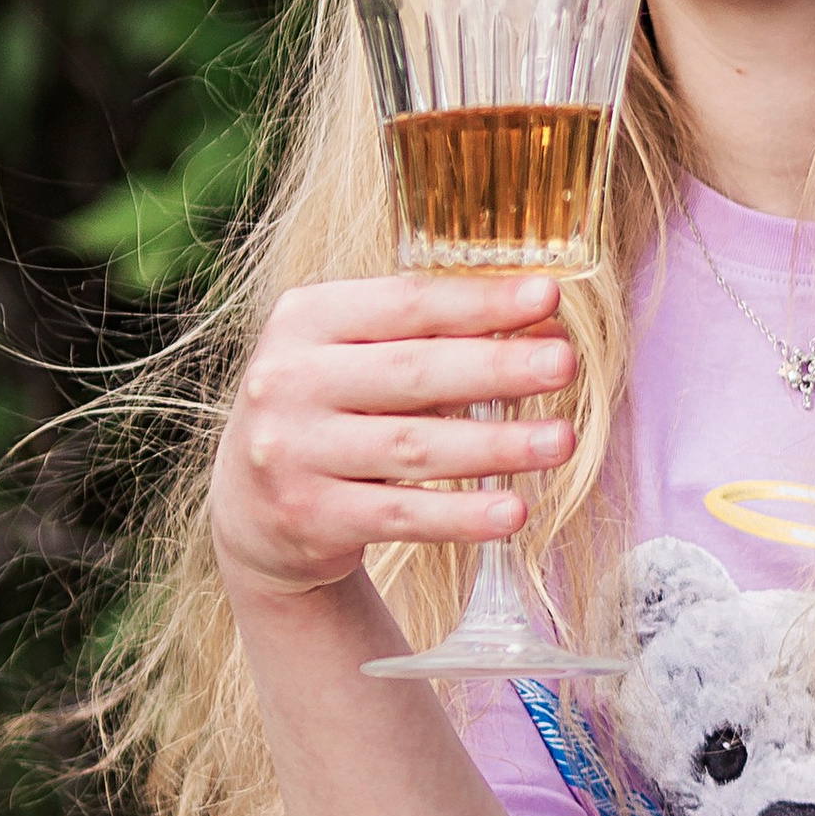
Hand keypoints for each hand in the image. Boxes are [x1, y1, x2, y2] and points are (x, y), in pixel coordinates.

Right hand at [209, 272, 578, 604]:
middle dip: (494, 367)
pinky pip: (400, 514)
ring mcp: (292, 452)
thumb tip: (543, 328)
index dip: (479, 301)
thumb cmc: (330, 408)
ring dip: (495, 445)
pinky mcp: (308, 517)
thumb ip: (429, 337)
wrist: (251, 508)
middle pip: (411, 372)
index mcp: (305, 319)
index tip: (548, 297)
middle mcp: (287, 381)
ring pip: (412, 446)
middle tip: (564, 364)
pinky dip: (461, 514)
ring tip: (561, 441)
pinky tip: (513, 511)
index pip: (405, 303)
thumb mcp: (355, 356)